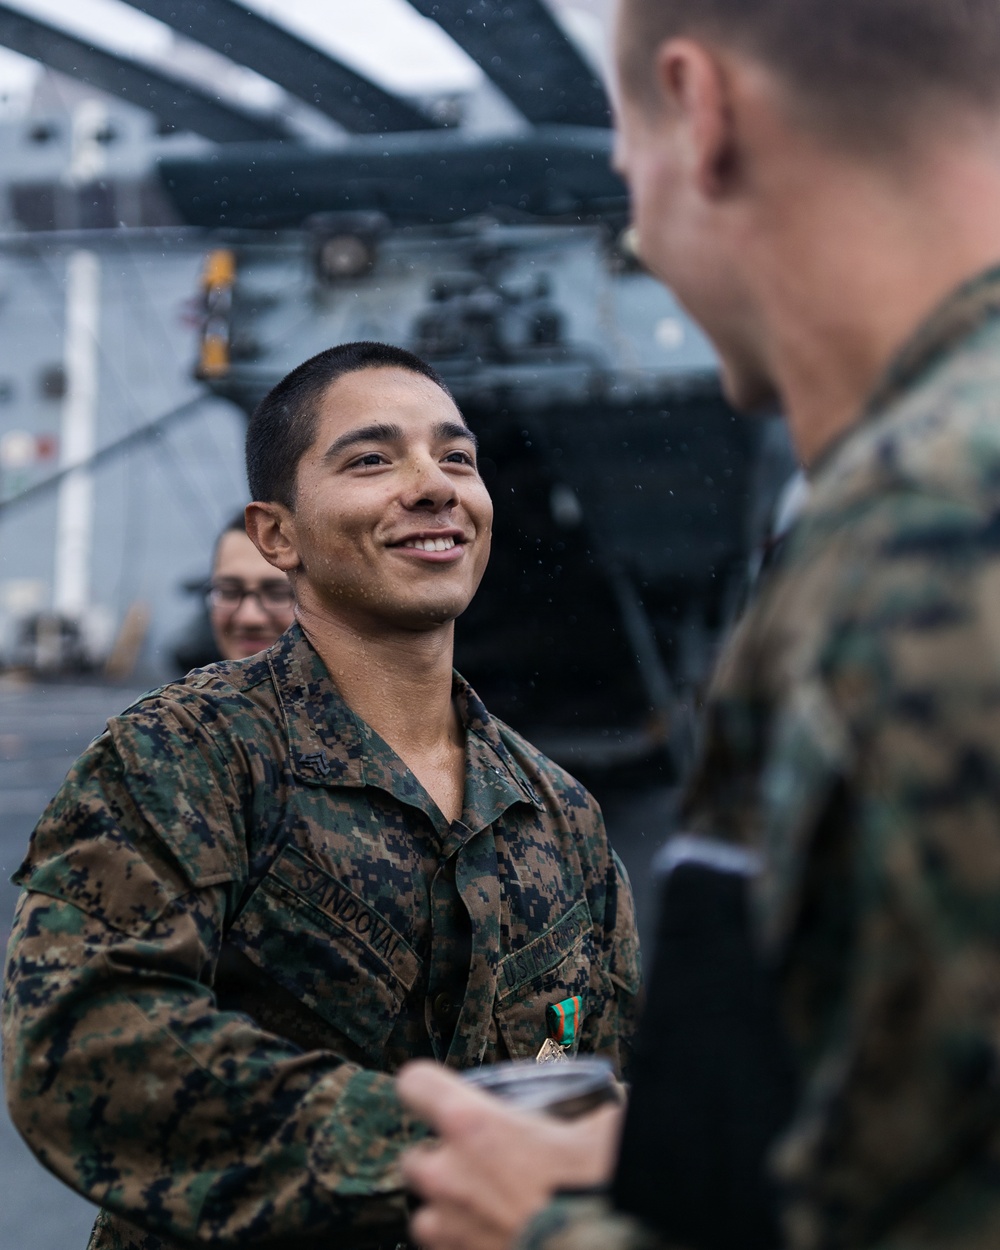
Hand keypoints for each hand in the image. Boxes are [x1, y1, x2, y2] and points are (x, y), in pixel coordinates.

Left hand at [397, 1060, 621, 1249]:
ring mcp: (451, 1230)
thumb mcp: (604, 1127)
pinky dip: (467, 1247)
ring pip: (426, 1217)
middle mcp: (449, 1177)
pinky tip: (502, 1239)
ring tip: (490, 1212)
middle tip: (483, 1166)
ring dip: (451, 1214)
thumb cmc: (601, 1188)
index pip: (415, 1084)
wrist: (612, 1246)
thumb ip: (587, 1111)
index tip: (439, 1093)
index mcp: (472, 1125)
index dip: (428, 1087)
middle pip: (414, 1158)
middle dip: (443, 1162)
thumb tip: (604, 1109)